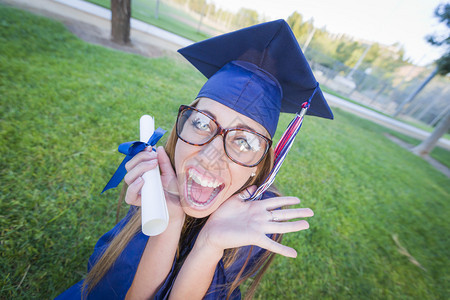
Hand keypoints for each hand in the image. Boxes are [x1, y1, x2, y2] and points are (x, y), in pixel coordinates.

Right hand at [124, 146, 184, 224]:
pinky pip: (129, 196)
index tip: (150, 148)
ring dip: (139, 168)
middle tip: (154, 158)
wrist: (179, 209)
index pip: (134, 161)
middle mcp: (138, 182)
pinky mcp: (140, 202)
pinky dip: (133, 187)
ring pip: (128, 178)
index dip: (139, 153)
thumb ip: (164, 162)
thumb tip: (158, 148)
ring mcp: (138, 192)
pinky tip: (142, 181)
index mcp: (144, 174)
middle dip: (140, 158)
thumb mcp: (170, 174)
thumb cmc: (174, 192)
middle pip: (129, 167)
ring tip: (152, 166)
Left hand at [198, 186, 312, 257]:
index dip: (287, 200)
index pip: (275, 202)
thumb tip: (254, 186)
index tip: (298, 199)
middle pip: (283, 213)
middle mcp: (260, 217)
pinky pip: (272, 244)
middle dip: (297, 212)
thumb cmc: (221, 215)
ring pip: (281, 226)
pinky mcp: (255, 237)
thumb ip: (245, 194)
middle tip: (311, 211)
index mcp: (256, 207)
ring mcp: (259, 227)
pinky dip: (283, 249)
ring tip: (307, 225)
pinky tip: (294, 254)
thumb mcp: (234, 200)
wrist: (211, 231)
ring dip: (295, 226)